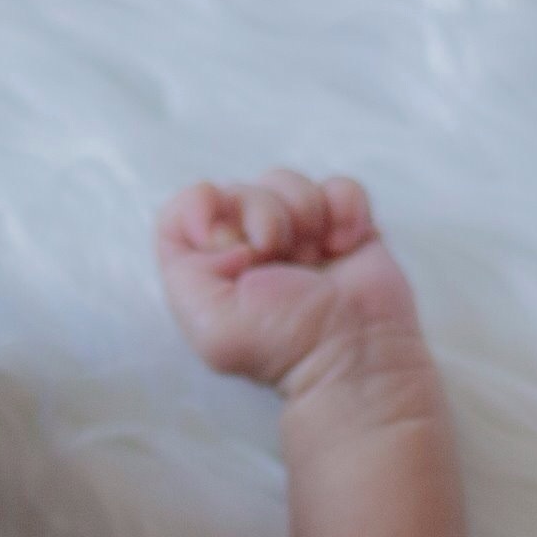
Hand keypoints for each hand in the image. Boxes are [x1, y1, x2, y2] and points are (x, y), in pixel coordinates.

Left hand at [155, 168, 423, 397]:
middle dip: (260, 212)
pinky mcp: (342, 227)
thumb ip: (183, 268)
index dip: (201, 209)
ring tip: (312, 255)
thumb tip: (210, 220)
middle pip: (239, 189)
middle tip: (275, 251)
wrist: (353, 354)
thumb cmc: (282, 347)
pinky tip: (342, 245)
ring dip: (302, 209)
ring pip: (286, 182)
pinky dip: (343, 208)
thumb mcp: (210, 323)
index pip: (186, 209)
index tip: (226, 240)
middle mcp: (249, 250)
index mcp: (210, 269)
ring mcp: (296, 237)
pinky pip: (338, 186)